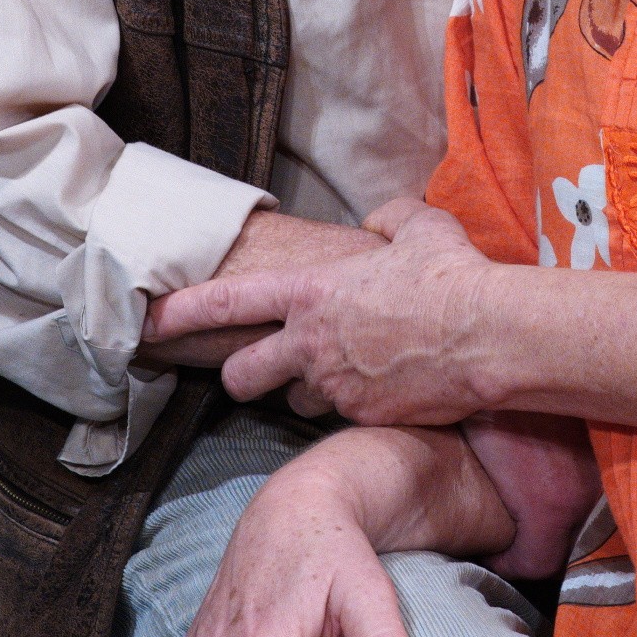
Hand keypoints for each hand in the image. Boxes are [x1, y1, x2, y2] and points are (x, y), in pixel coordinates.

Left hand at [151, 199, 499, 424]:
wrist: (486, 336)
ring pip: (297, 401)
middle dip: (239, 379)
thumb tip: (380, 222)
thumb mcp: (419, 227)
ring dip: (309, 392)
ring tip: (347, 373)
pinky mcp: (363, 417)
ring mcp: (334, 386)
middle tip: (251, 375)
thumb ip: (389, 219)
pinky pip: (344, 415)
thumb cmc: (451, 275)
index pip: (227, 304)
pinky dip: (356, 405)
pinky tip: (387, 388)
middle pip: (242, 376)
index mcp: (310, 293)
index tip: (150, 322)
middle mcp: (311, 343)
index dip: (181, 313)